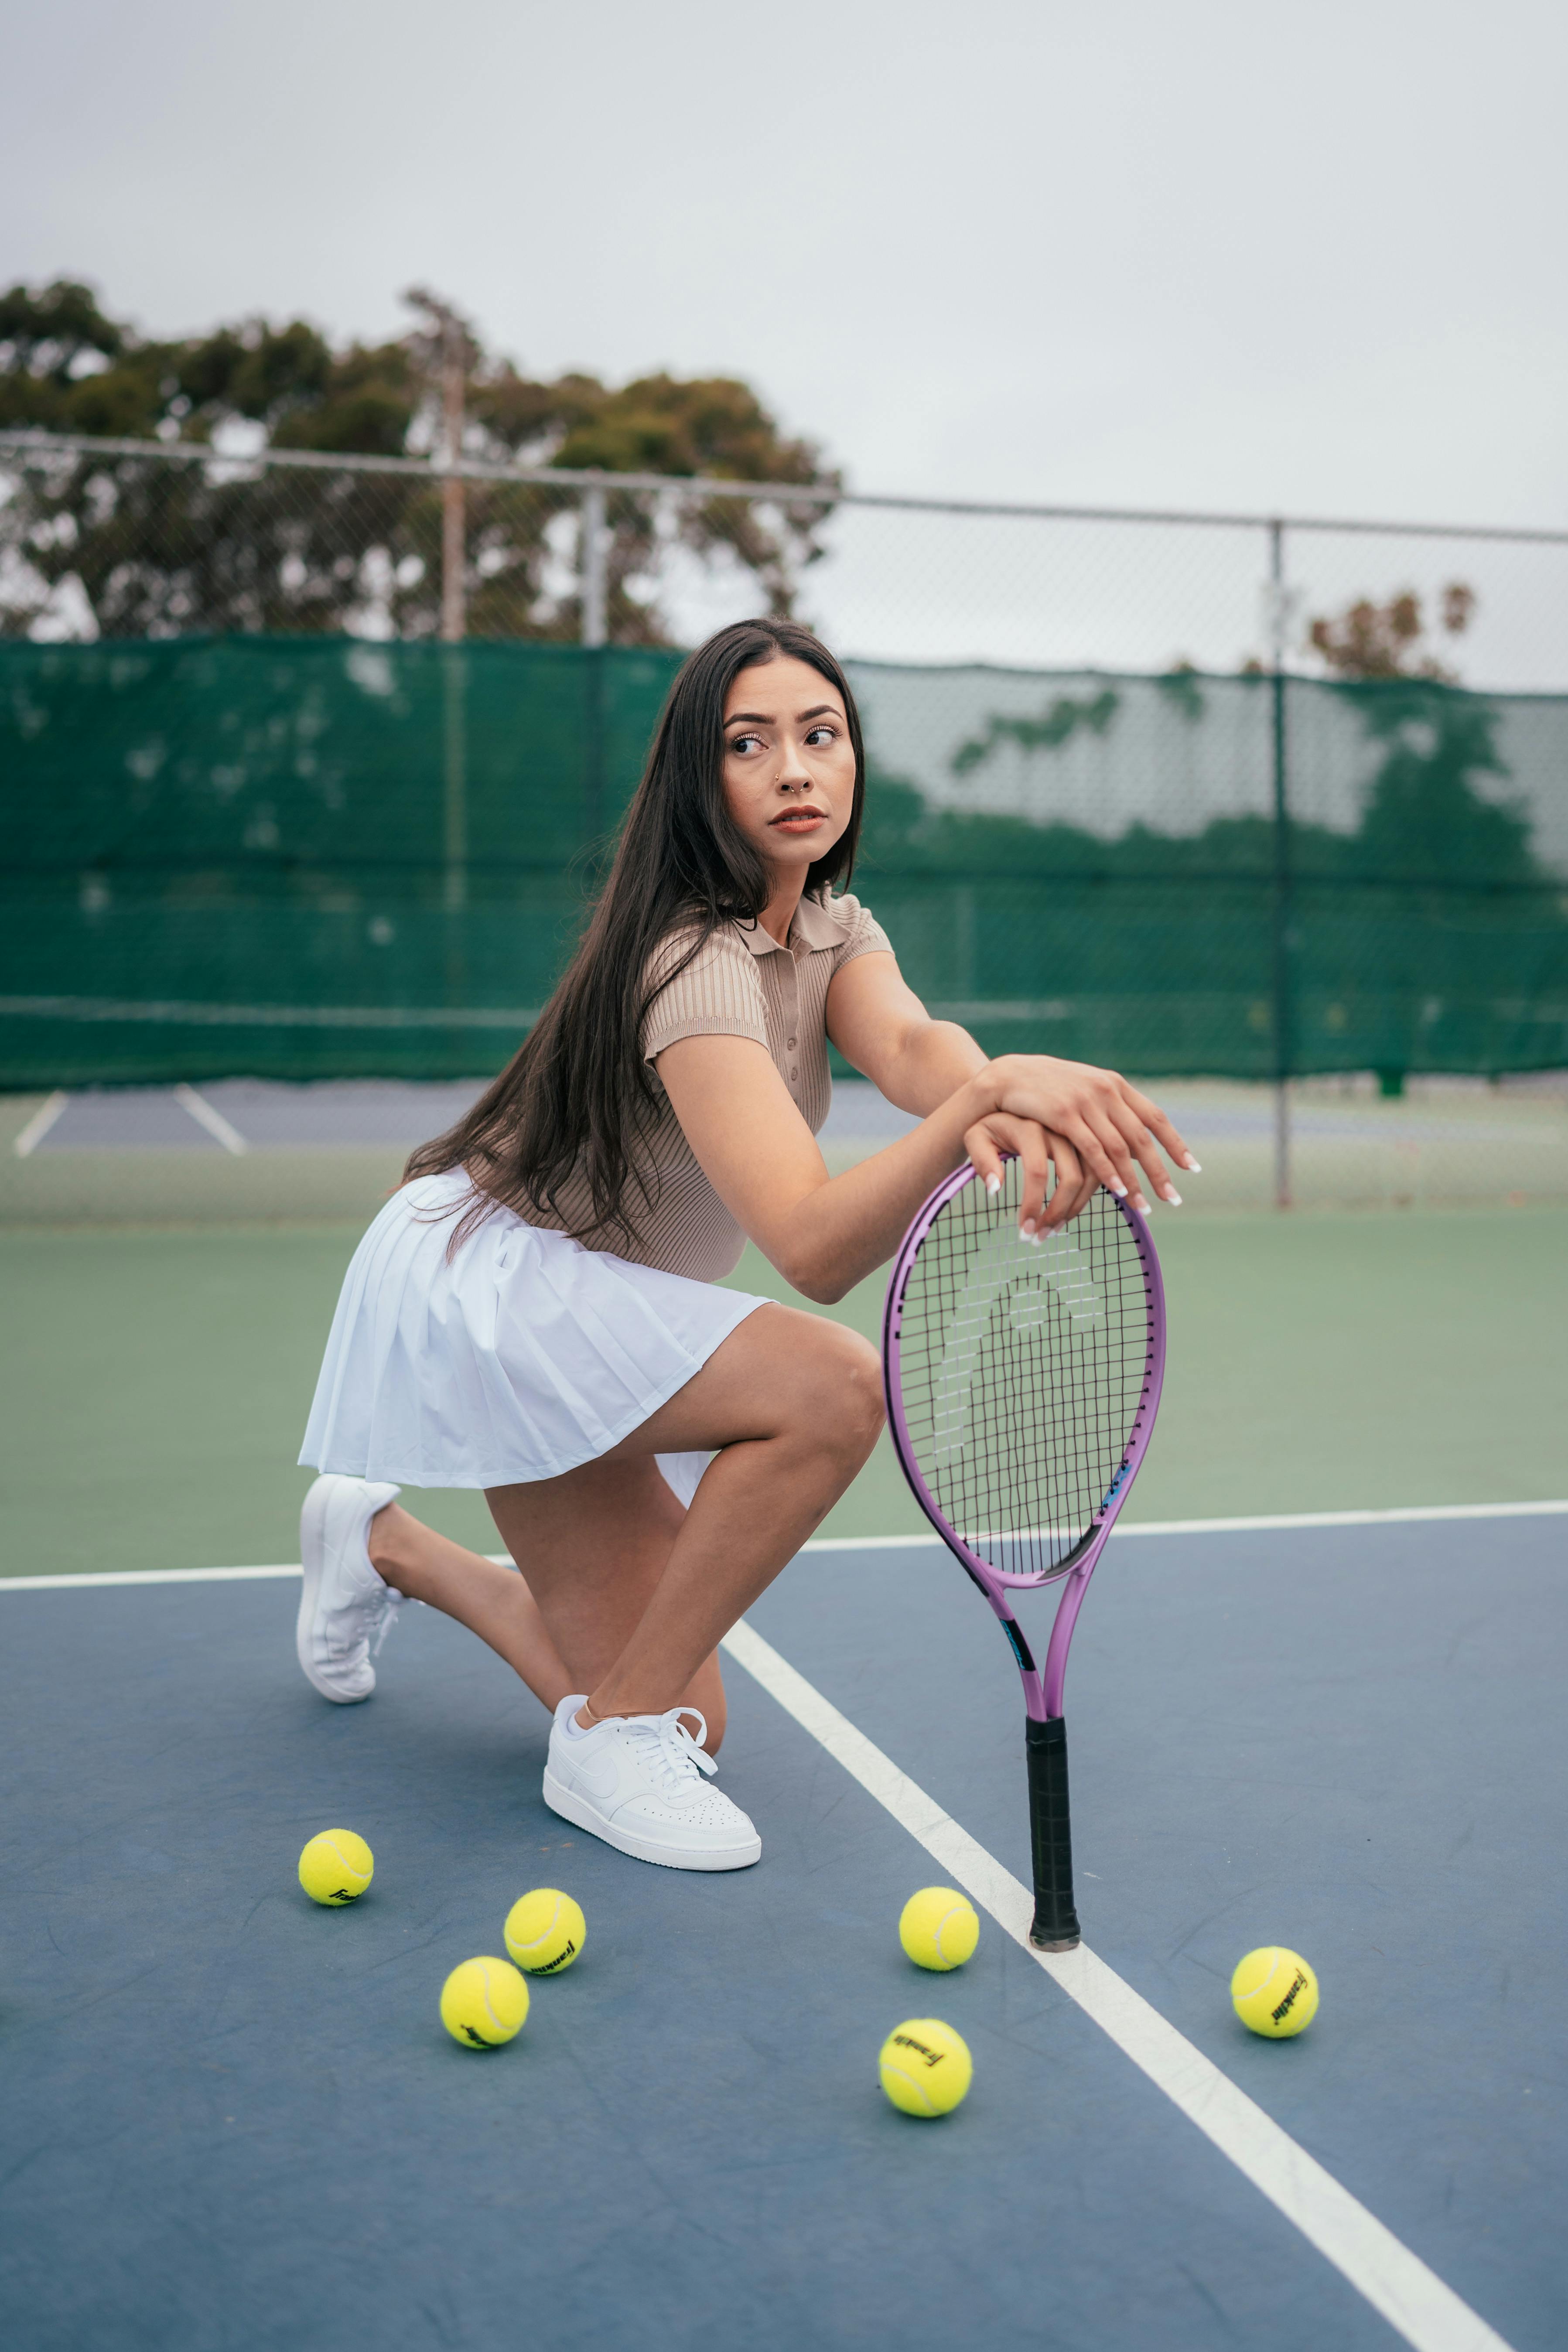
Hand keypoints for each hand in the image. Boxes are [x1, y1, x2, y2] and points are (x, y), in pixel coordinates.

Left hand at [963, 1114, 1096, 1234]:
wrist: (1011, 1098)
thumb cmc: (991, 1125)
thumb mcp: (976, 1137)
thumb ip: (982, 1161)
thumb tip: (995, 1190)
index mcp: (1030, 1127)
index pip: (1037, 1171)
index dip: (1032, 1204)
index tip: (1024, 1230)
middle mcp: (1059, 1129)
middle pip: (1071, 1177)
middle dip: (1058, 1213)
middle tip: (1039, 1238)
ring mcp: (1078, 1135)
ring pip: (1090, 1177)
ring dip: (1075, 1210)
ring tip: (1052, 1231)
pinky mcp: (1087, 1142)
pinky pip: (1096, 1172)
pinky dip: (1085, 1197)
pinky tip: (1066, 1214)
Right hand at [980, 1055, 1196, 1211]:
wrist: (1009, 1074)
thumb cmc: (1047, 1088)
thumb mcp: (1085, 1090)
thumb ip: (1109, 1108)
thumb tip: (1135, 1136)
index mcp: (1115, 1085)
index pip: (1154, 1117)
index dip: (1174, 1143)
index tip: (1191, 1168)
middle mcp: (1106, 1090)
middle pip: (1142, 1138)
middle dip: (1159, 1172)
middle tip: (1172, 1199)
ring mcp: (1086, 1101)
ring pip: (1120, 1147)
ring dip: (1134, 1180)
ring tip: (1144, 1206)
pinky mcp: (1064, 1114)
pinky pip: (1093, 1149)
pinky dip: (1108, 1172)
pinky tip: (1117, 1191)